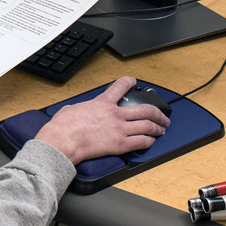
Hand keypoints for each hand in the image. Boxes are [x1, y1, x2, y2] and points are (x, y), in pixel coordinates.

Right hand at [35, 76, 168, 164]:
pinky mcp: (120, 145)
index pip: (120, 86)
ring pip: (148, 125)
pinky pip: (142, 142)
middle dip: (157, 112)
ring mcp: (120, 129)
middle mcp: (115, 114)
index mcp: (102, 102)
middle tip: (162, 115)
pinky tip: (151, 142)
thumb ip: (82, 108)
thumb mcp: (72, 108)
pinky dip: (150, 141)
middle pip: (144, 109)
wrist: (64, 140)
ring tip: (161, 129)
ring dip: (158, 127)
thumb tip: (79, 111)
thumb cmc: (64, 126)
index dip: (130, 82)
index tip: (134, 81)